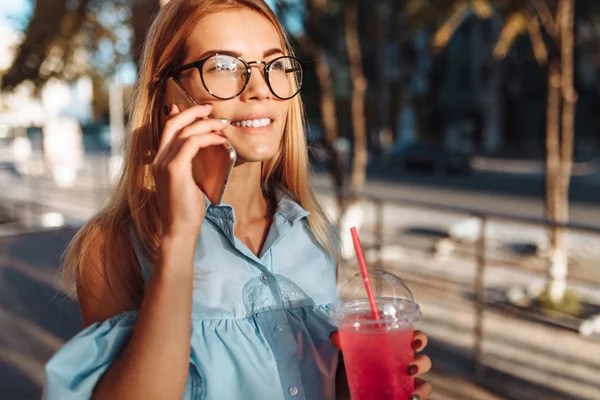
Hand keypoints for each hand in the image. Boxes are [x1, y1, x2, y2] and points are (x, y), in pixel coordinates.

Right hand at [153, 103, 229, 237]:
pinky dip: (208, 137)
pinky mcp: (175, 169)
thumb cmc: (187, 210)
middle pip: (173, 123)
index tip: (200, 111)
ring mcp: (164, 163)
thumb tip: (205, 152)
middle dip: (193, 112)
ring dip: (206, 124)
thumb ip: (192, 166)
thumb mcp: (189, 183)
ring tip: (222, 124)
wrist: (179, 229)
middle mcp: (159, 159)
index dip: (181, 115)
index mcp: (160, 161)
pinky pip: (192, 143)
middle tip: (210, 107)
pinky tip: (221, 140)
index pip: (168, 130)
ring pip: (185, 131)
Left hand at [330, 330, 432, 398]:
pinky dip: (416, 399)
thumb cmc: (359, 363)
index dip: (420, 339)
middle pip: (424, 361)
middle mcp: (406, 364)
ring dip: (422, 386)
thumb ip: (344, 342)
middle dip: (422, 363)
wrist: (351, 387)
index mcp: (398, 347)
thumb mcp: (351, 352)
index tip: (415, 342)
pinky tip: (410, 399)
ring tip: (411, 390)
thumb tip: (334, 336)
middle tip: (410, 367)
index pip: (416, 339)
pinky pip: (416, 399)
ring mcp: (406, 383)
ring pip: (424, 384)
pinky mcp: (402, 397)